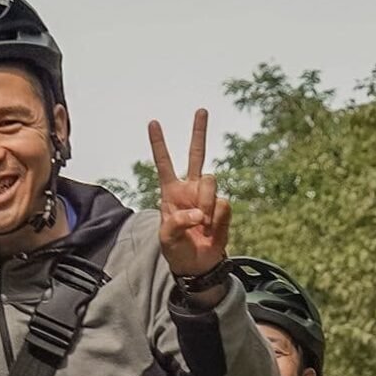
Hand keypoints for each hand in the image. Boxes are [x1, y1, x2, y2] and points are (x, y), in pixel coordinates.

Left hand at [148, 110, 231, 283]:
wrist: (198, 265)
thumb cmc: (177, 250)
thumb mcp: (167, 239)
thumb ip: (177, 223)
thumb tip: (199, 213)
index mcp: (171, 192)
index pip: (164, 163)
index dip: (159, 144)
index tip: (153, 122)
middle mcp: (190, 188)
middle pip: (196, 154)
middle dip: (199, 132)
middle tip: (201, 110)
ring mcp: (207, 196)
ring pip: (210, 182)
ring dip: (205, 204)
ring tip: (202, 226)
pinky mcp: (222, 207)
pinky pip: (222, 204)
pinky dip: (217, 220)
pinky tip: (211, 231)